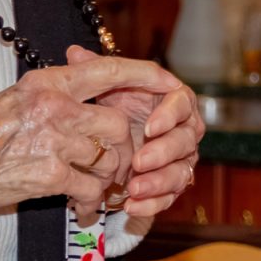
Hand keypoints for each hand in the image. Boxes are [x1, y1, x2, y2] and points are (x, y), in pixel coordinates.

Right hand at [0, 56, 179, 241]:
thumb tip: (91, 101)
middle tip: (117, 167)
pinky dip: (90, 204)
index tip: (167, 85)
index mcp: (47, 83)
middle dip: (124, 151)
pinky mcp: (46, 175)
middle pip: (117, 125)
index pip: (109, 69)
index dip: (144, 77)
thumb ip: (55, 97)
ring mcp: (51, 140)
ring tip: (96, 190)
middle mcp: (53, 106)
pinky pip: (89, 190)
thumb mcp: (15, 101)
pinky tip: (81, 211)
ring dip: (107, 180)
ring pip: (108, 159)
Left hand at [66, 45, 204, 222]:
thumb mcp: (101, 88)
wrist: (107, 142)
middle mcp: (183, 129)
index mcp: (172, 101)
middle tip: (139, 161)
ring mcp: (180, 159)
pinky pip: (170, 196)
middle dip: (164, 152)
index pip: (182, 103)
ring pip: (182, 172)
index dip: (169, 115)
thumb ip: (94, 71)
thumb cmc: (110, 108)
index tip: (149, 126)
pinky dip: (152, 203)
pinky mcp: (170, 184)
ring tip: (134, 188)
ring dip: (159, 181)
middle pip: (186, 140)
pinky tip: (131, 206)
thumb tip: (74, 53)